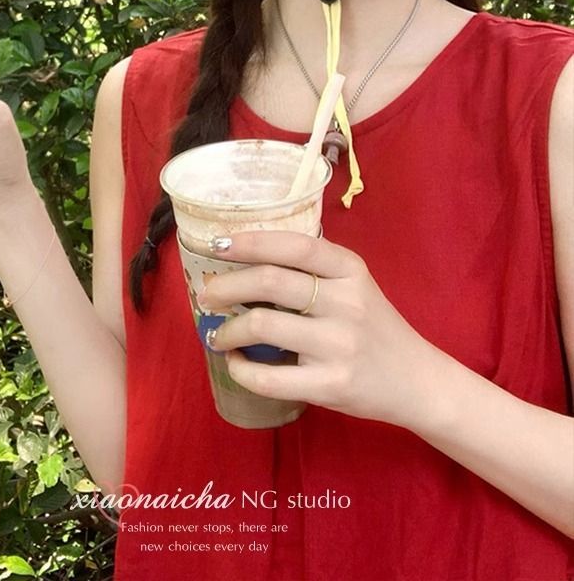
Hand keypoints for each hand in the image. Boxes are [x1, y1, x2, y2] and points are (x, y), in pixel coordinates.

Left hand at [200, 231, 441, 429]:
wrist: (418, 381)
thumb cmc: (374, 327)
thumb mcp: (355, 285)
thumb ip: (313, 271)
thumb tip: (244, 261)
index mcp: (350, 270)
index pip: (294, 245)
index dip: (250, 241)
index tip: (217, 244)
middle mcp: (346, 301)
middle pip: (269, 280)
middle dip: (226, 286)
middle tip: (207, 295)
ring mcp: (339, 344)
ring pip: (263, 324)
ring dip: (227, 329)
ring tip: (217, 334)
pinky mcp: (331, 384)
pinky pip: (268, 377)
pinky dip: (241, 369)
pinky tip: (236, 363)